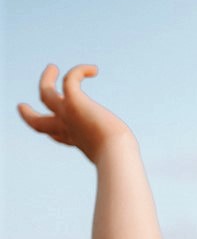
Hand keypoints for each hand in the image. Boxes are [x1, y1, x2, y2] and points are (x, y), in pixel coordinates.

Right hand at [18, 64, 132, 162]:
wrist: (114, 153)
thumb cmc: (120, 158)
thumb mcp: (119, 159)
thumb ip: (121, 160)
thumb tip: (131, 171)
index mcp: (76, 142)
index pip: (59, 137)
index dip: (54, 134)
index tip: (54, 136)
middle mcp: (67, 128)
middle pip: (38, 122)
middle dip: (28, 114)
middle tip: (21, 106)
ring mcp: (67, 114)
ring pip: (45, 94)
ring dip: (46, 79)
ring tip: (53, 67)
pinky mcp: (74, 101)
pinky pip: (70, 79)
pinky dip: (80, 71)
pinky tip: (95, 70)